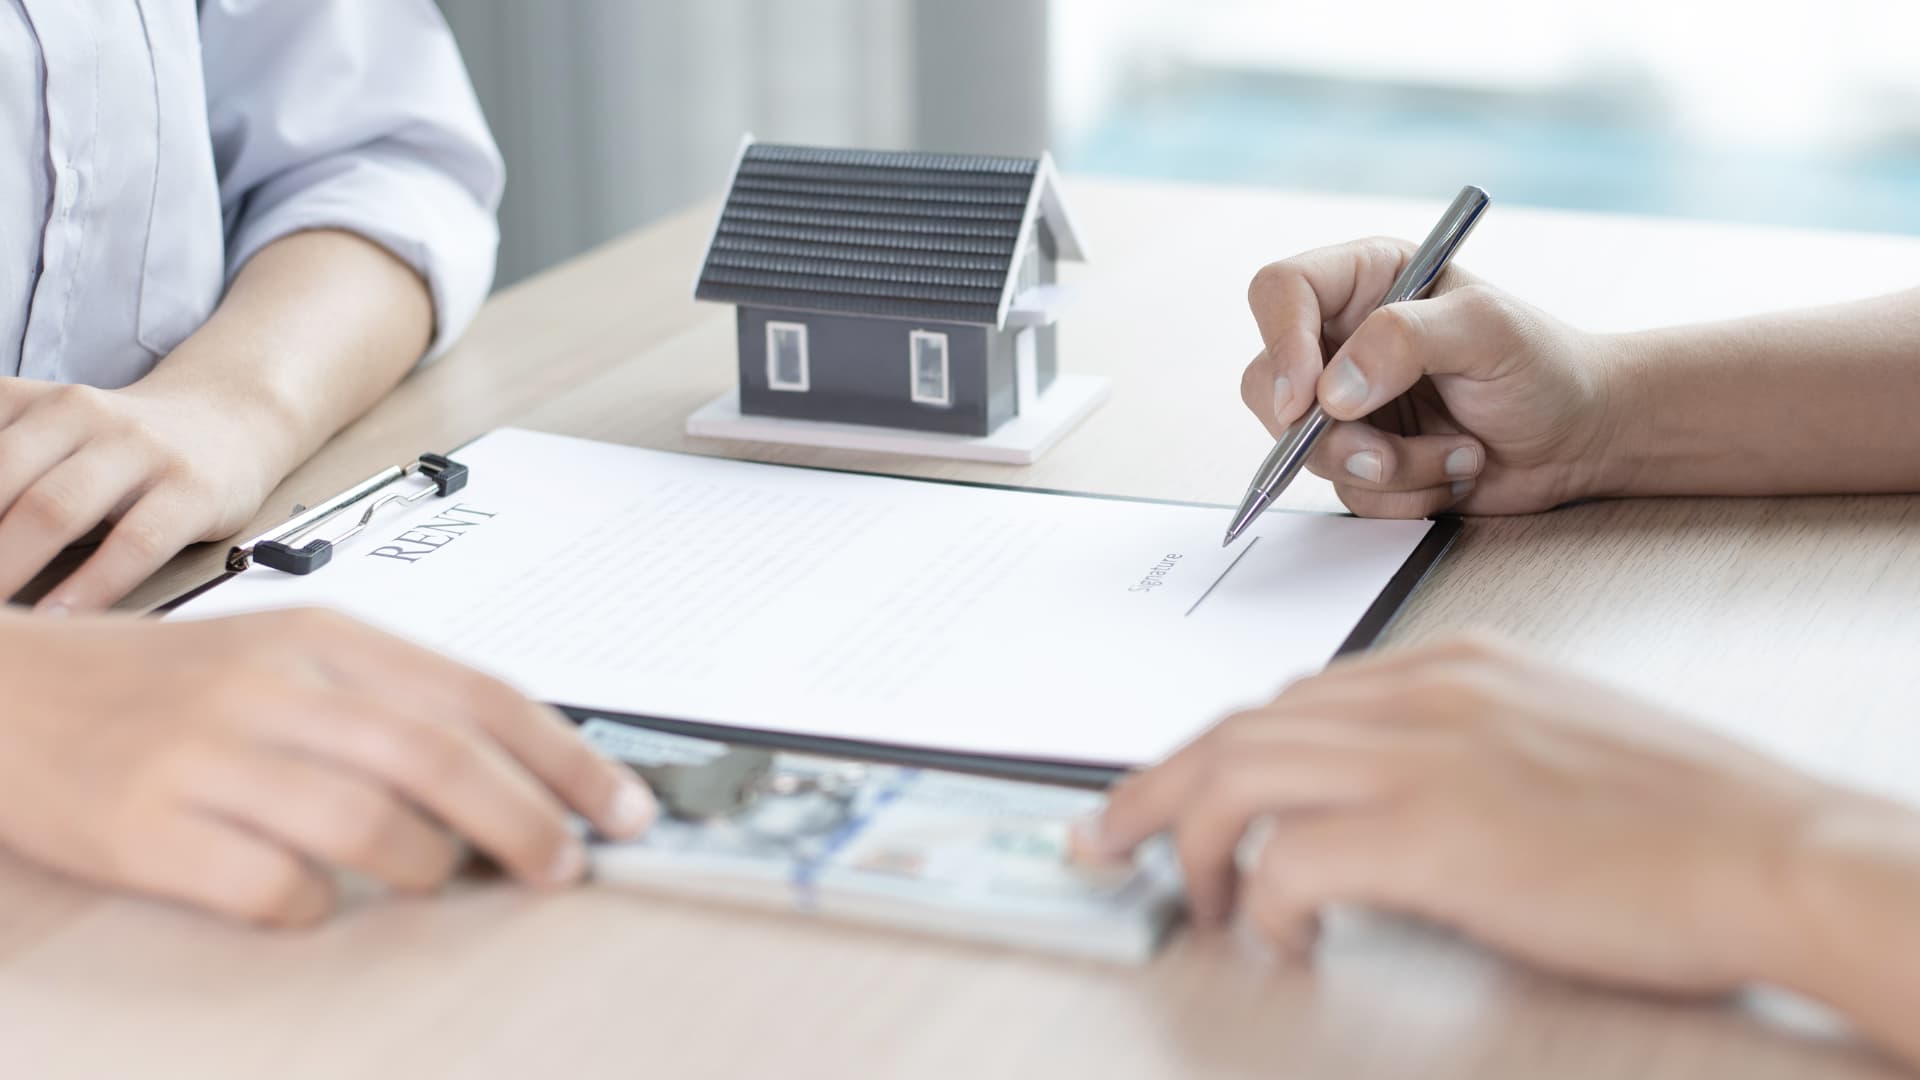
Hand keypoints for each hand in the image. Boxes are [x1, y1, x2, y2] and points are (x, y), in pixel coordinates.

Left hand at [0, 374, 283, 611]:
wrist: (231, 418)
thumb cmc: (122, 445)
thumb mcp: (45, 434)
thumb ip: (0, 469)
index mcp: (30, 402)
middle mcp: (78, 414)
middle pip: (0, 480)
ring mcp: (139, 448)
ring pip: (57, 508)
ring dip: (8, 566)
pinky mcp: (191, 488)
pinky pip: (136, 541)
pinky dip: (92, 586)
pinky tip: (61, 619)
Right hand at [0, 608, 655, 926]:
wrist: (9, 690)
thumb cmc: (171, 685)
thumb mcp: (290, 655)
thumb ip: (395, 698)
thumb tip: (524, 764)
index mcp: (325, 636)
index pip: (478, 693)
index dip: (565, 756)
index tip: (623, 806)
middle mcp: (273, 684)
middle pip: (439, 757)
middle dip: (527, 821)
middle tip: (566, 867)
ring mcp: (207, 755)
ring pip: (367, 821)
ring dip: (431, 866)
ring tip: (442, 879)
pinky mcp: (146, 827)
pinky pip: (269, 885)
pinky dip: (319, 905)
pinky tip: (323, 900)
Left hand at [1091, 635, 1832, 995]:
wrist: (1777, 850)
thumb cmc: (1683, 818)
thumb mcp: (1551, 744)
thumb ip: (1456, 749)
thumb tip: (1374, 804)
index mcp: (1453, 666)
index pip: (1291, 698)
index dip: (1213, 750)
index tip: (1167, 791)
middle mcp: (1428, 694)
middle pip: (1240, 726)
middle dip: (1156, 788)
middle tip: (1104, 838)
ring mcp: (1430, 756)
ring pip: (1241, 774)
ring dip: (1192, 843)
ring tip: (1192, 903)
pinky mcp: (1439, 834)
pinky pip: (1296, 859)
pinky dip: (1268, 902)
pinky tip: (1284, 938)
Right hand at [1243, 238, 1632, 516]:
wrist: (1580, 437)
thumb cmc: (1543, 364)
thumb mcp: (1486, 330)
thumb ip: (1405, 341)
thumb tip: (1332, 390)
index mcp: (1365, 281)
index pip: (1280, 293)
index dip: (1281, 343)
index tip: (1307, 401)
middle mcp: (1342, 338)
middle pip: (1269, 383)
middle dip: (1326, 434)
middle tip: (1383, 456)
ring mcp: (1345, 403)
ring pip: (1305, 448)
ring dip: (1386, 467)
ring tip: (1456, 454)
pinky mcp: (1360, 456)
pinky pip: (1345, 490)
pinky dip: (1402, 494)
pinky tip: (1452, 471)